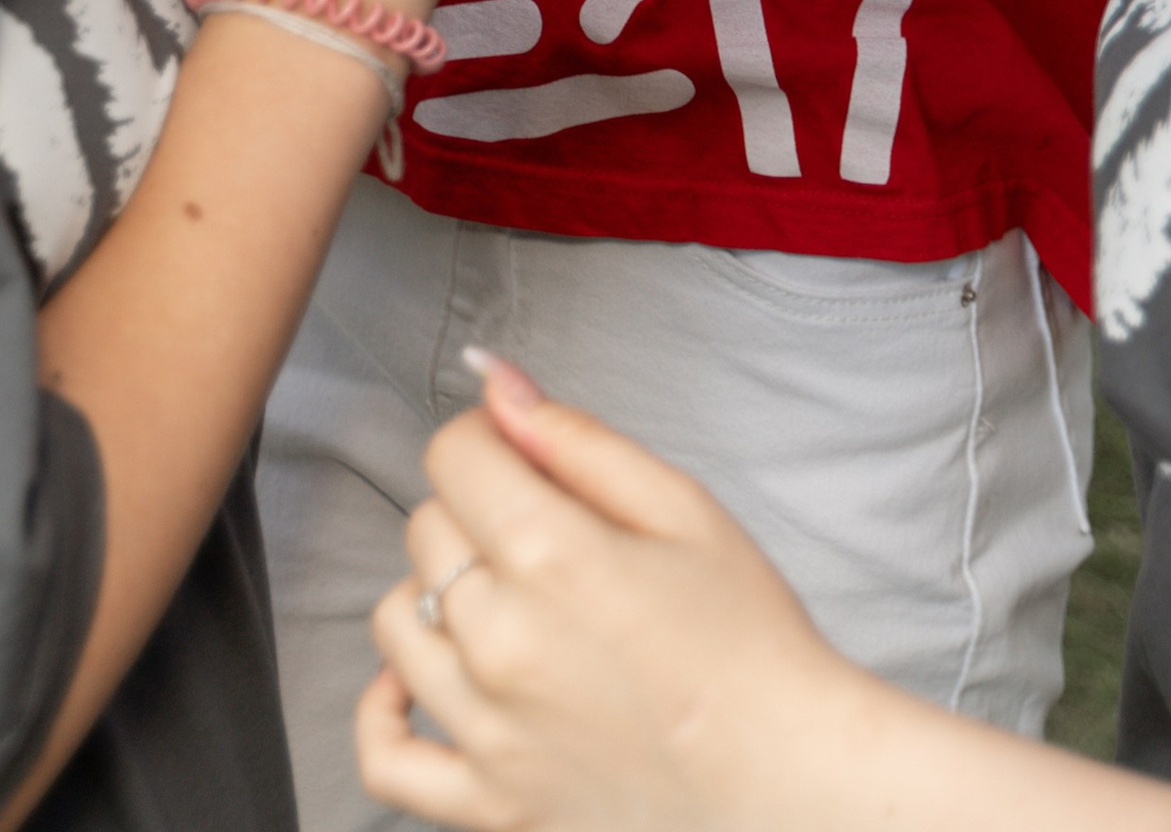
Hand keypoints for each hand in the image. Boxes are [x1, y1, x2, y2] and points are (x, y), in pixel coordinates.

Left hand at [357, 365, 869, 830]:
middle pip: (426, 528)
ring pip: (394, 619)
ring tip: (505, 600)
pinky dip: (384, 711)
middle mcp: (501, 641)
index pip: (453, 455)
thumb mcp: (684, 508)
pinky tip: (419, 678)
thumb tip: (493, 380)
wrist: (786, 782)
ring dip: (437, 594)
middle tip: (548, 535)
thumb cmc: (750, 642)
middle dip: (476, 510)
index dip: (490, 440)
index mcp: (552, 556)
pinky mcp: (487, 806)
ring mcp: (486, 731)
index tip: (526, 457)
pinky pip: (384, 756)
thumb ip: (577, 438)